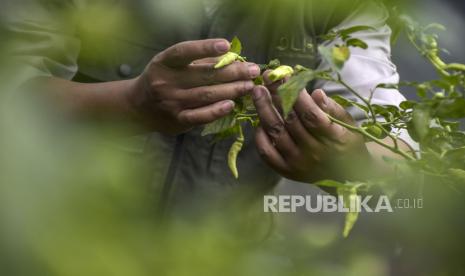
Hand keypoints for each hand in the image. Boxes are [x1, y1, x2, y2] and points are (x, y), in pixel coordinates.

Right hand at [129, 39, 260, 133]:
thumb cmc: (162, 79)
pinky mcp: (178, 119)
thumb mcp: (173, 65)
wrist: (139, 107)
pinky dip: (217, 110)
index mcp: (164, 62)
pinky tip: (232, 105)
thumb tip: (231, 57)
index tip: (226, 45)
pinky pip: (200, 116)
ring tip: (249, 86)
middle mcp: (166, 81)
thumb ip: (198, 61)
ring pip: (206, 95)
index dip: (205, 48)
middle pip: (204, 75)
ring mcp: (172, 102)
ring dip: (231, 90)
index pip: (185, 52)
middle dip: (232, 72)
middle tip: (252, 70)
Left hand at [252, 80, 370, 182]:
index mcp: (334, 138)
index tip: (285, 76)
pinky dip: (260, 136)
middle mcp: (315, 153)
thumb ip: (332, 108)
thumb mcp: (348, 123)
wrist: (347, 175)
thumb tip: (316, 93)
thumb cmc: (347, 142)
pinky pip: (267, 153)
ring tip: (258, 93)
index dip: (296, 94)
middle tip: (265, 79)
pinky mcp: (287, 171)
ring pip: (276, 134)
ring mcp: (299, 164)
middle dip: (275, 97)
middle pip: (290, 122)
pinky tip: (259, 122)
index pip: (311, 114)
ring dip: (264, 111)